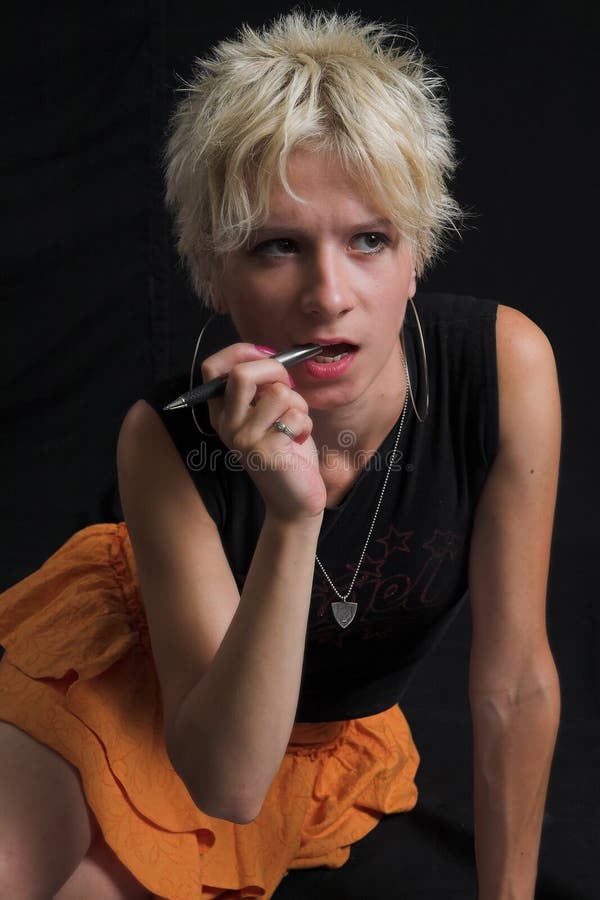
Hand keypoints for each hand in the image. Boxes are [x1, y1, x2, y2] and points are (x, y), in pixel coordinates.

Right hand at [202, 344, 325, 521]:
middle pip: (242, 375)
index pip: (213, 368)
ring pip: (279, 394)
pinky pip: (295, 417)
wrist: (294, 497)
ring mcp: (243, 439)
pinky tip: (299, 440)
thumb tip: (270, 357)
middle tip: (288, 385)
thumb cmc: (286, 450)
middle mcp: (227, 425)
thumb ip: (263, 387)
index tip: (265, 355)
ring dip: (299, 404)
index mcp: (223, 412)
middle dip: (275, 369)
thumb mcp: (268, 413)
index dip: (240, 352)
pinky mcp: (266, 452)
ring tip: (296, 424)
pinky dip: (306, 424)